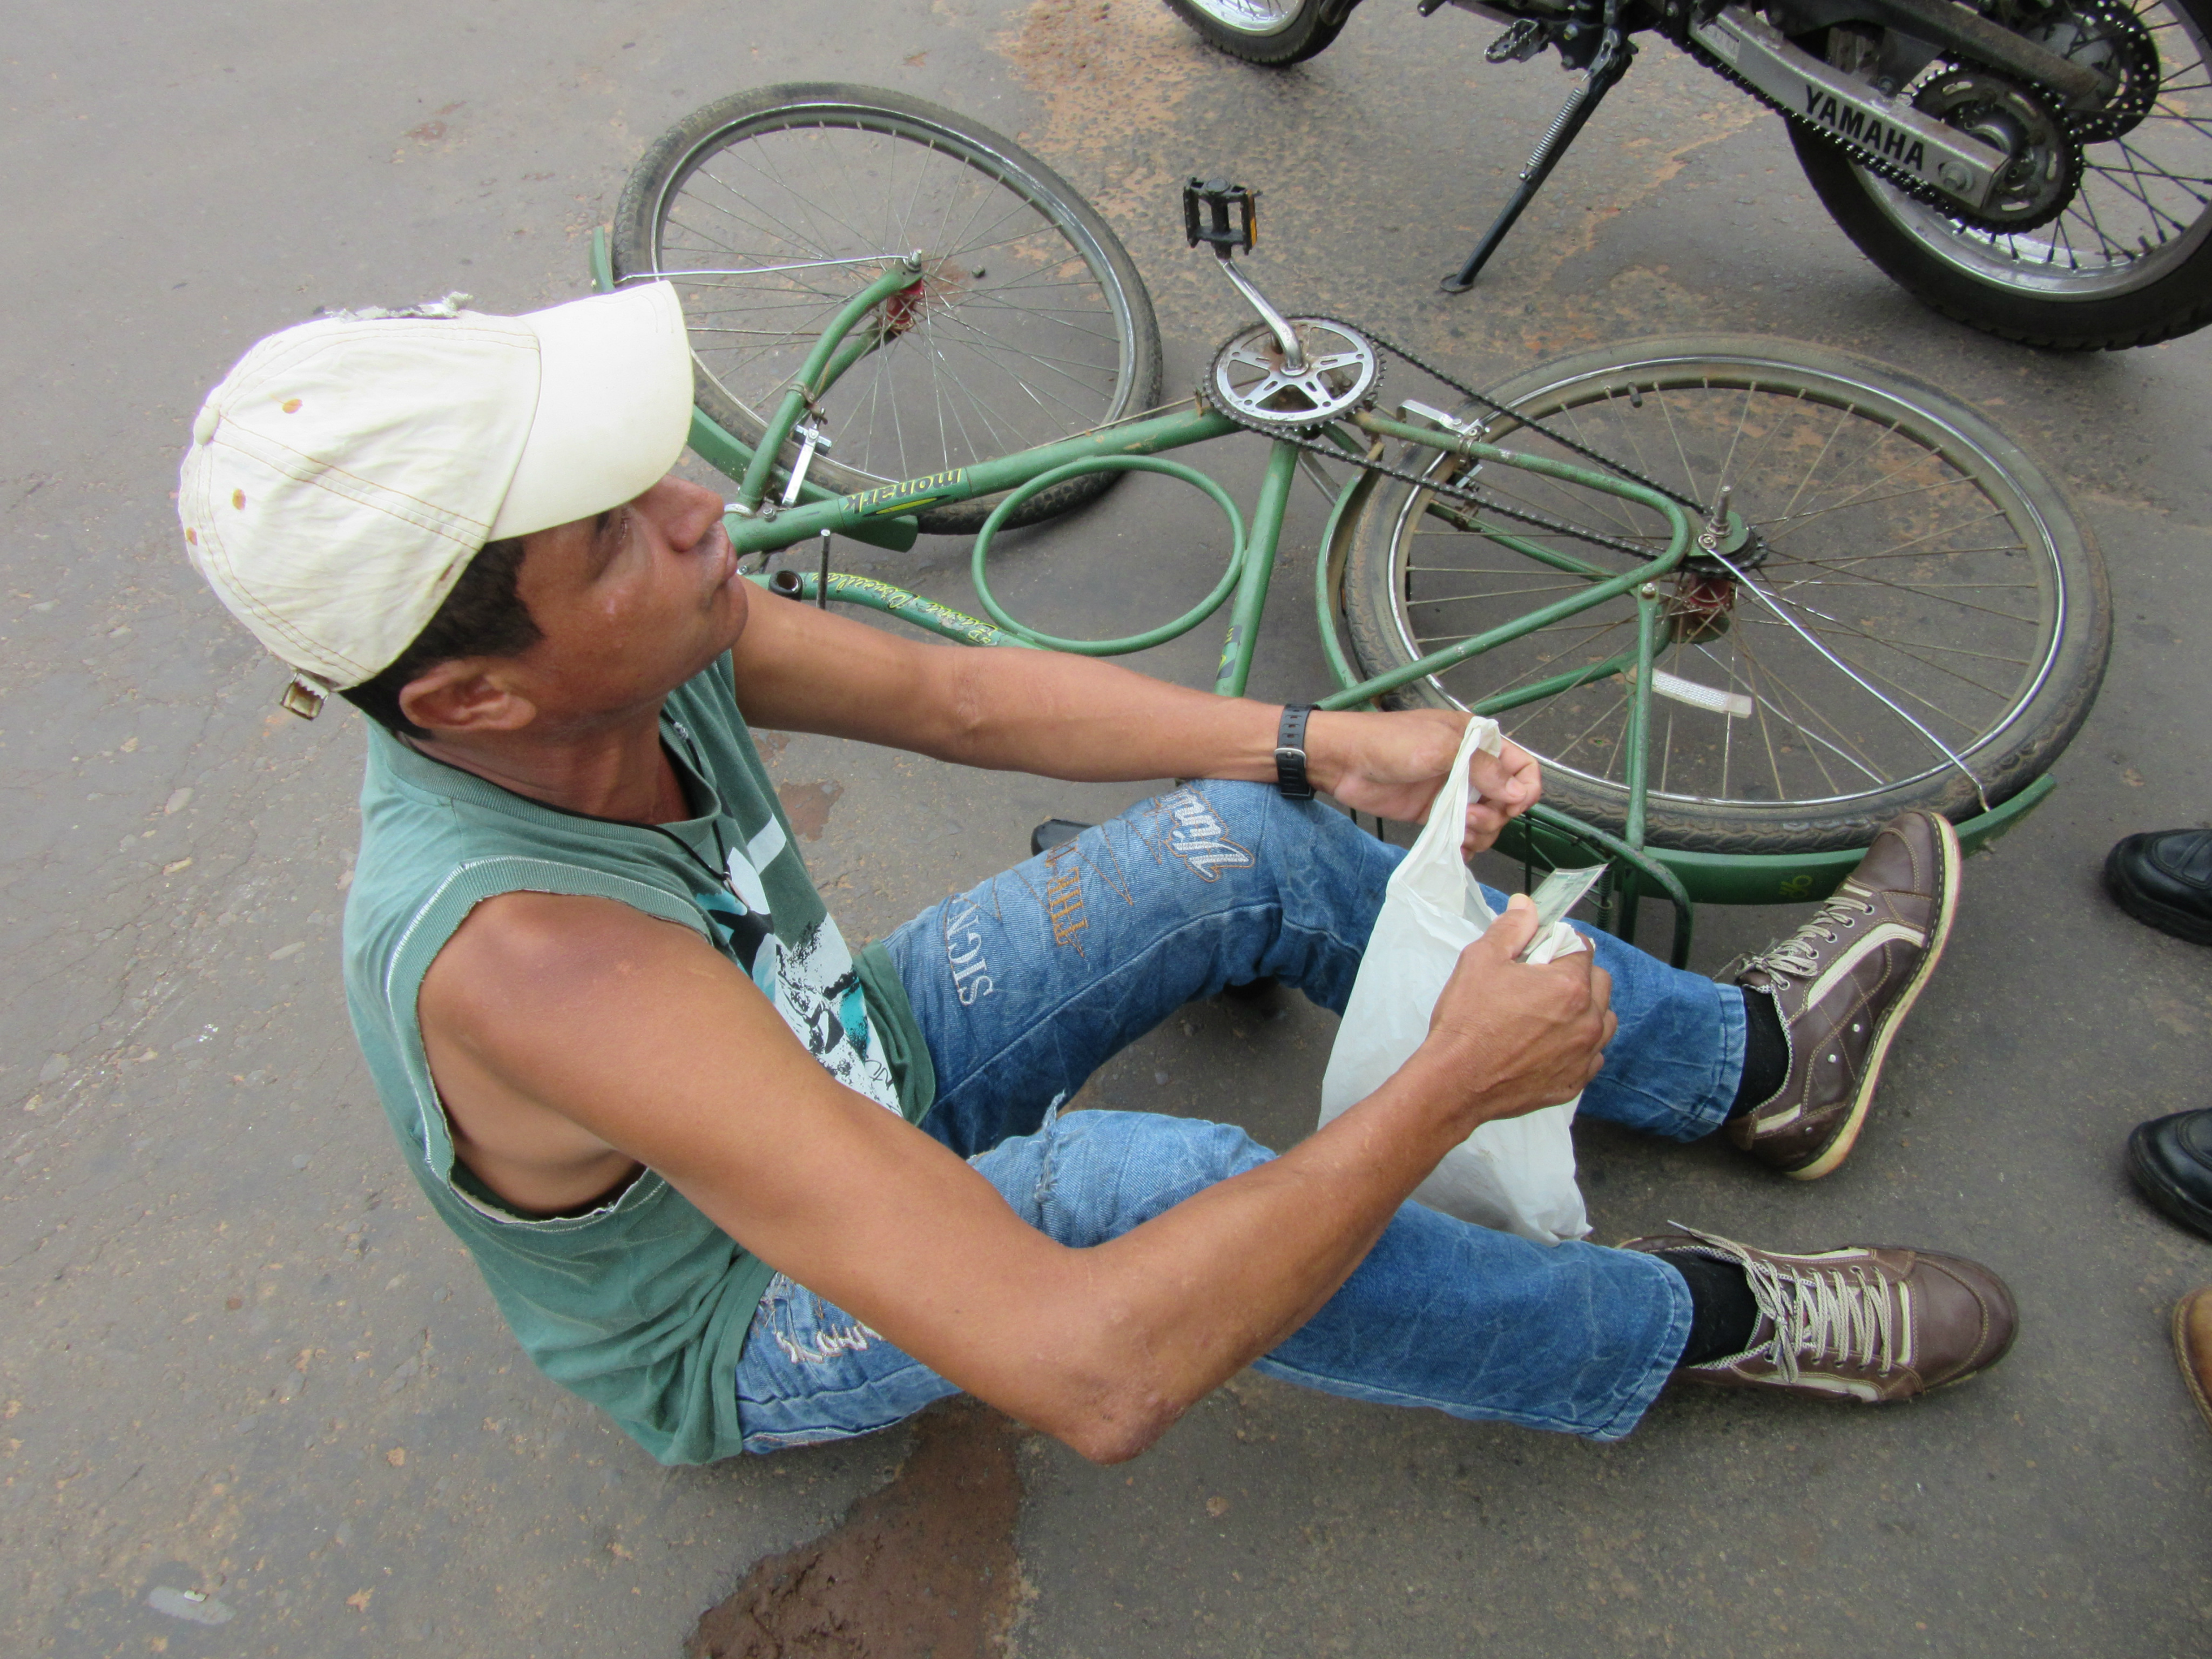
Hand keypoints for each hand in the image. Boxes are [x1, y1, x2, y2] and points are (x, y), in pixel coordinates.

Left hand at [1305, 708, 1540, 854]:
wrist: (1344, 760)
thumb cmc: (1390, 742)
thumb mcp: (1441, 747)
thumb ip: (1483, 769)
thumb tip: (1519, 794)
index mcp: (1478, 742)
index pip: (1523, 767)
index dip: (1524, 789)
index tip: (1510, 806)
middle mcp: (1471, 769)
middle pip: (1508, 801)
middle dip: (1497, 816)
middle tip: (1469, 818)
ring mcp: (1453, 793)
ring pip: (1488, 822)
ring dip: (1481, 833)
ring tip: (1458, 832)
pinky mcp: (1434, 814)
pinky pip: (1462, 835)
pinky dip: (1464, 847)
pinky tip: (1456, 851)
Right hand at [1415, 895, 1615, 1130]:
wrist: (1456, 1082)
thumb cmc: (1467, 1019)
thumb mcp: (1481, 960)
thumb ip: (1511, 928)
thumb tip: (1527, 905)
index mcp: (1569, 985)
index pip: (1582, 947)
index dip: (1560, 944)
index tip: (1539, 952)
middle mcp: (1587, 1020)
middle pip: (1600, 982)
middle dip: (1578, 974)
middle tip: (1542, 982)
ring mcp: (1584, 1055)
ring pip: (1604, 1021)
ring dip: (1586, 1010)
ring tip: (1551, 1014)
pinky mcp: (1575, 1082)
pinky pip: (1592, 1056)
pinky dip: (1579, 1046)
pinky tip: (1550, 1045)